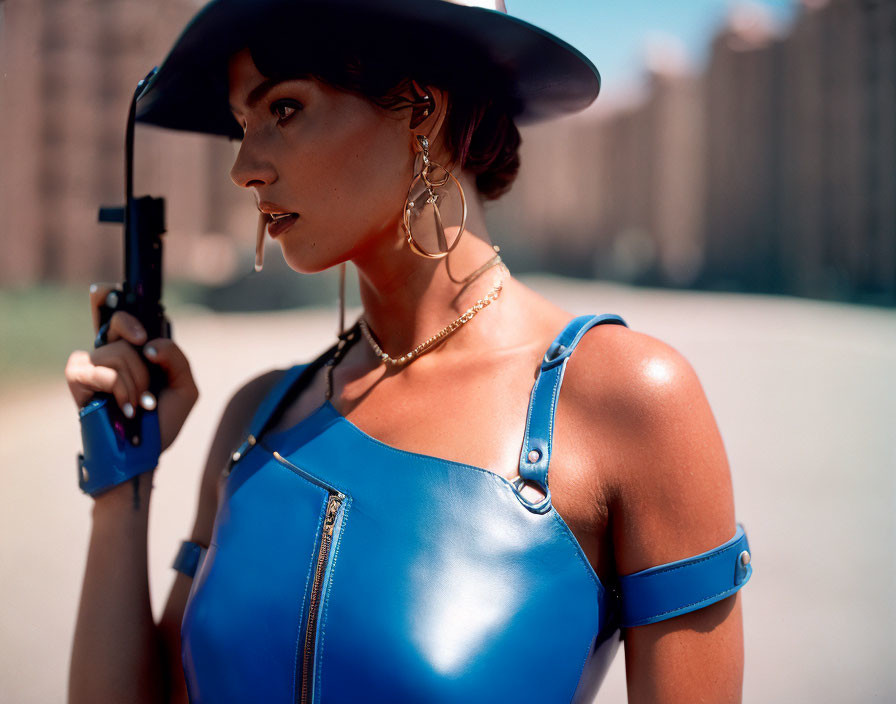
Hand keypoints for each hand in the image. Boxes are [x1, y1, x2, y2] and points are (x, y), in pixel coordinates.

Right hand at [65, 283, 198, 453]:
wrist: (145, 452)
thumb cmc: (163, 420)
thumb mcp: (184, 386)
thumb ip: (176, 357)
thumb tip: (149, 346)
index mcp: (135, 349)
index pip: (117, 311)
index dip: (110, 295)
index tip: (117, 290)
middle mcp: (111, 351)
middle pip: (117, 318)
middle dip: (134, 329)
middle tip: (149, 354)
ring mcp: (93, 365)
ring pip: (119, 351)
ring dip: (138, 381)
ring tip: (141, 403)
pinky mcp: (79, 381)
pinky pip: (101, 370)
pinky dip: (121, 389)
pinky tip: (126, 407)